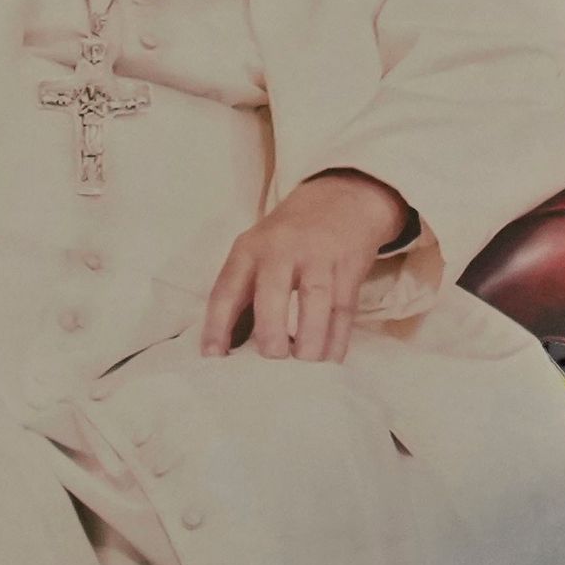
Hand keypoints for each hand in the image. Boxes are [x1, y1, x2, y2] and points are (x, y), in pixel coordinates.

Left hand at [202, 170, 409, 361]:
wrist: (340, 200)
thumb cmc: (288, 238)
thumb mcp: (257, 250)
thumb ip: (243, 291)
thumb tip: (228, 348)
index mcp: (249, 249)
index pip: (227, 290)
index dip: (218, 325)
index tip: (214, 358)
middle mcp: (282, 249)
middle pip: (273, 293)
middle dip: (270, 333)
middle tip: (273, 359)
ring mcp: (319, 256)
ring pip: (315, 301)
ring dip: (310, 340)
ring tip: (305, 364)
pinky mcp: (349, 265)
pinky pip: (344, 308)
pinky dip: (338, 338)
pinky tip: (330, 358)